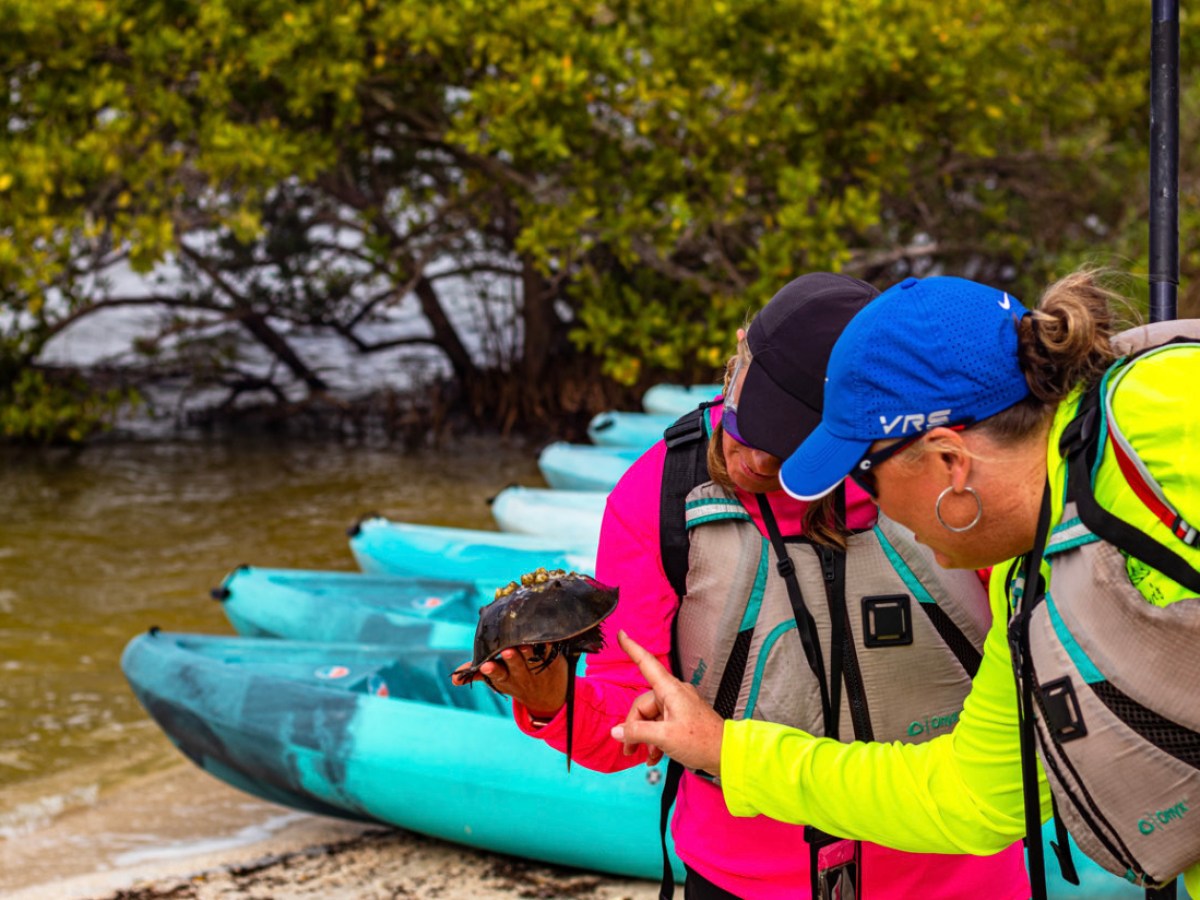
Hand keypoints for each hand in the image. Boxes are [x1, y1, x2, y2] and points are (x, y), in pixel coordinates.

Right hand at [451, 645, 567, 718]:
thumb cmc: (516, 679)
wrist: (548, 696)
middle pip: (515, 665)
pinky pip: (550, 653)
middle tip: (507, 651)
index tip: (486, 665)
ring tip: (525, 645)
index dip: (492, 670)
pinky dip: (548, 646)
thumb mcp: (498, 680)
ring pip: (532, 659)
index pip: (497, 675)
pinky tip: (545, 639)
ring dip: (528, 652)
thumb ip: (478, 674)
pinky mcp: (553, 663)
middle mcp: (521, 675)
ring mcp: (537, 669)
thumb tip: (454, 680)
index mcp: (505, 678)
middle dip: (511, 659)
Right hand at [610, 631, 724, 774]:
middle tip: (629, 748)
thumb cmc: (701, 741)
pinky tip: (654, 755)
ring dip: (645, 737)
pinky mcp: (683, 719)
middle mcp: (674, 694)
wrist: (726, 754)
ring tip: (643, 755)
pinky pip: (661, 725)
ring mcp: (679, 706)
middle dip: (634, 727)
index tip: (622, 635)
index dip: (632, 648)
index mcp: (670, 690)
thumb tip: (617, 731)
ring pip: (651, 717)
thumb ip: (638, 732)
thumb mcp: (665, 737)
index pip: (647, 663)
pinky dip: (655, 740)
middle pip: (643, 704)